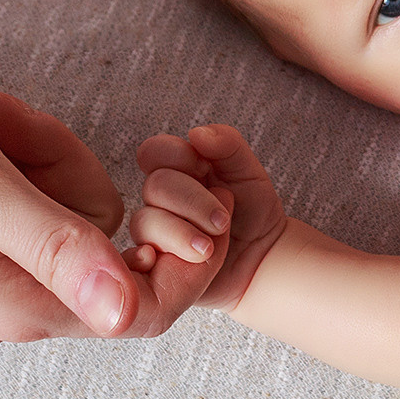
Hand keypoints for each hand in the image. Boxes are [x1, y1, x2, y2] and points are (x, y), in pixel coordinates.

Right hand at [0, 86, 210, 347]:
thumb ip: (61, 247)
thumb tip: (131, 308)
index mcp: (20, 306)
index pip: (145, 306)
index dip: (176, 246)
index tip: (160, 176)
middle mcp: (2, 313)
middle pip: (102, 241)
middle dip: (73, 166)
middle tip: (13, 118)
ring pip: (56, 215)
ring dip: (33, 156)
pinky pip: (9, 211)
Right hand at [128, 123, 289, 311]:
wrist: (263, 257)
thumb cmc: (253, 210)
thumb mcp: (248, 171)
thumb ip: (227, 145)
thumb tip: (196, 133)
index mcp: (177, 170)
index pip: (153, 151)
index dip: (175, 155)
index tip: (205, 168)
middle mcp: (159, 199)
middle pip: (154, 187)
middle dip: (192, 202)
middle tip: (222, 221)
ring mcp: (153, 232)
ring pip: (145, 223)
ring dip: (181, 234)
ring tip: (208, 248)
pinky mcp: (151, 264)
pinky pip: (136, 260)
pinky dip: (158, 257)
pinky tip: (182, 261)